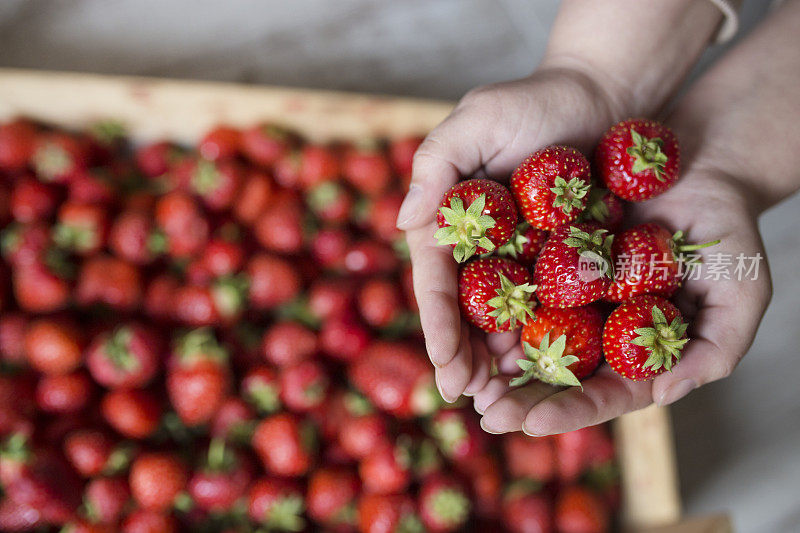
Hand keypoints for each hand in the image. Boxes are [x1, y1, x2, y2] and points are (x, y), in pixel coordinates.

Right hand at [396, 68, 625, 403]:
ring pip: (504, 320)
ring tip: (504, 401)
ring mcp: (520, 256)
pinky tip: (545, 373)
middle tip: (471, 399)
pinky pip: (550, 306)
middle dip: (465, 357)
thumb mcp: (478, 119)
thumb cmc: (536, 100)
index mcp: (451, 220)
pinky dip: (545, 340)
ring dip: (500, 362)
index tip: (445, 368)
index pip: (436, 282)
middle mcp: (480, 246)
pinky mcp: (561, 259)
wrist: (604, 94)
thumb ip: (436, 162)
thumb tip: (405, 220)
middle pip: (466, 312)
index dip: (438, 327)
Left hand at [474, 169, 771, 434]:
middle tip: (488, 414)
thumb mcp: (741, 291)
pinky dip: (492, 303)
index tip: (533, 422)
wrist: (701, 158)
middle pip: (556, 375)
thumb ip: (716, 349)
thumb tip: (664, 394)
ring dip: (495, 360)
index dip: (570, 410)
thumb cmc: (728, 227)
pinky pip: (515, 280)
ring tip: (467, 380)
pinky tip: (465, 317)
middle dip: (521, 398)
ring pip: (528, 334)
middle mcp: (599, 327)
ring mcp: (571, 292)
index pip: (604, 393)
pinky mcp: (548, 254)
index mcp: (638, 350)